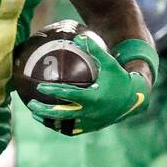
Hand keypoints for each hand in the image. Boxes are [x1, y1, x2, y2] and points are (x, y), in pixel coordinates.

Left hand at [26, 38, 150, 134]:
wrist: (134, 99)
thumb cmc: (120, 78)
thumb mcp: (109, 64)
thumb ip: (95, 51)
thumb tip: (79, 36)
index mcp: (93, 97)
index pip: (68, 95)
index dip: (53, 91)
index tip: (40, 87)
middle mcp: (91, 112)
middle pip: (62, 114)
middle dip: (45, 110)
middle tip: (31, 104)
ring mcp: (91, 122)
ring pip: (65, 125)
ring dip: (49, 121)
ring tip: (35, 115)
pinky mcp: (92, 128)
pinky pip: (73, 130)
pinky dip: (60, 127)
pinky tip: (50, 122)